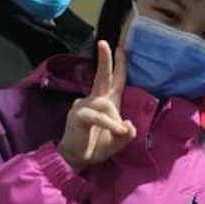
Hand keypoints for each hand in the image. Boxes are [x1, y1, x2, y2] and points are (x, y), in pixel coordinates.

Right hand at [58, 41, 136, 172]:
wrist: (76, 159)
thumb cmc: (97, 147)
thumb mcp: (118, 141)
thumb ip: (127, 133)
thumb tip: (128, 125)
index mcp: (107, 103)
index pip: (115, 80)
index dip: (119, 64)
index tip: (121, 47)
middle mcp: (95, 100)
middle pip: (102, 77)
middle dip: (106, 60)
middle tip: (105, 43)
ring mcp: (84, 106)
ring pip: (105, 103)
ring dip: (115, 119)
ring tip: (118, 133)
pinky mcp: (78, 115)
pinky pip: (98, 115)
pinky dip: (109, 123)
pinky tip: (116, 130)